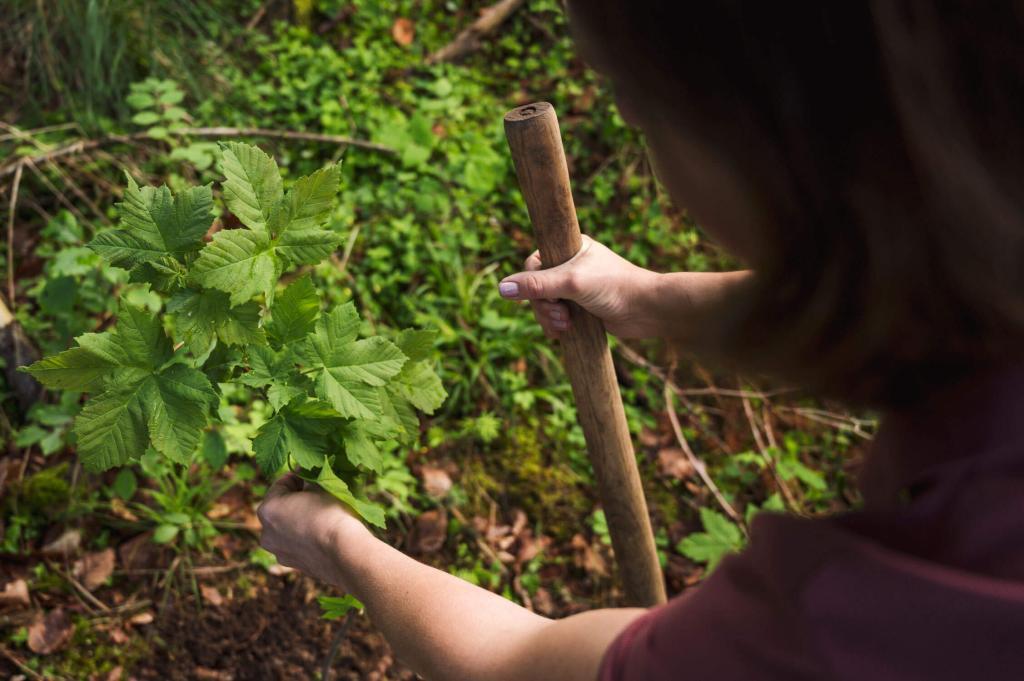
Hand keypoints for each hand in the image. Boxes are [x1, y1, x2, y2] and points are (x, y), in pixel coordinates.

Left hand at [257, 472, 372, 588]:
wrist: (345, 552)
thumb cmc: (331, 514)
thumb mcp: (320, 487)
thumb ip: (310, 479)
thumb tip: (309, 474)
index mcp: (268, 510)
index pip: (280, 484)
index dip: (298, 476)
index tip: (312, 474)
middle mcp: (266, 533)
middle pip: (280, 508)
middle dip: (297, 499)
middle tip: (316, 492)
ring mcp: (279, 552)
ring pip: (287, 528)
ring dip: (299, 518)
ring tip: (320, 513)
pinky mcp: (294, 565)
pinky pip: (296, 545)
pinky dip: (305, 537)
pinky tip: (322, 532)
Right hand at [497, 235, 660, 338]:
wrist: (646, 310)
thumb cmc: (614, 286)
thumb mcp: (572, 282)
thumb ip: (537, 285)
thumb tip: (501, 289)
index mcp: (569, 248)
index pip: (534, 263)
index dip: (533, 283)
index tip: (549, 296)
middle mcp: (570, 265)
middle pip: (536, 288)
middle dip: (543, 306)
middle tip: (561, 316)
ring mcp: (575, 288)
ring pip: (544, 305)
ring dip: (550, 318)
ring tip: (566, 326)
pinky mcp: (581, 307)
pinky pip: (556, 316)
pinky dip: (556, 326)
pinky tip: (563, 333)